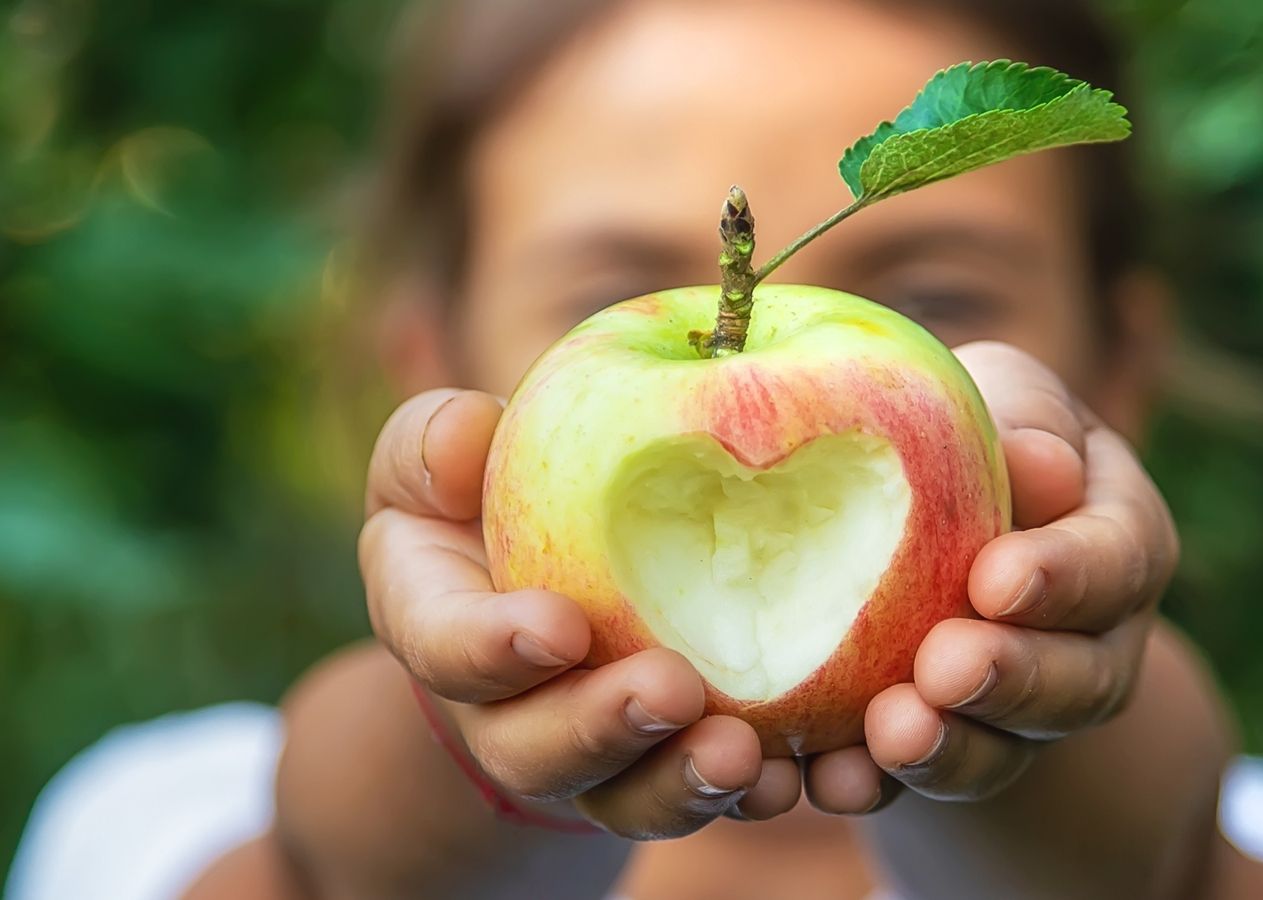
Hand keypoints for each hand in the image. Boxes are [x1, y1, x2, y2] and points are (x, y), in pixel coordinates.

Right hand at [358, 389, 802, 839]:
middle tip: (672, 691)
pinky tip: (798, 776)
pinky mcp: (668, 764)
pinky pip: (706, 795)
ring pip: (626, 797)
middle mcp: (506, 714)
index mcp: (442, 628)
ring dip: (682, 783)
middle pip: (536, 751)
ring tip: (745, 754)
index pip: (446, 649)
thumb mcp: (444, 453)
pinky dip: (757, 792)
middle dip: (603, 729)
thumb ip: (435, 443)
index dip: (494, 649)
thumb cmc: (488, 496)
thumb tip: (466, 432)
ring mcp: (592, 754)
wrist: (547, 575)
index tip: (561, 627)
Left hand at [799, 342, 1179, 811]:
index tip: (997, 579)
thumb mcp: (998, 395)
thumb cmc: (966, 426)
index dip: (1064, 577)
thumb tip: (1040, 466)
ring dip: (952, 747)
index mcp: (1117, 537)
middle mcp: (1092, 639)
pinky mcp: (950, 746)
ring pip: (1008, 747)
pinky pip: (923, 780)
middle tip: (946, 668)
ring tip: (893, 733)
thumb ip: (1023, 421)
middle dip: (1013, 678)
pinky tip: (833, 778)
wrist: (909, 503)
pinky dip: (879, 783)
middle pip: (1079, 680)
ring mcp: (1024, 708)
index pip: (1116, 561)